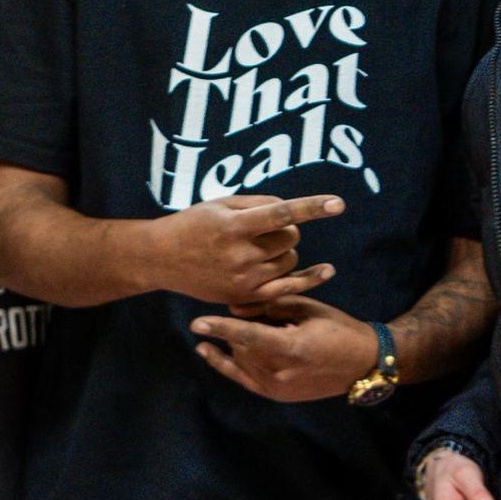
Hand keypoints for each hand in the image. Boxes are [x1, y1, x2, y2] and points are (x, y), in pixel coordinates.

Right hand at [145, 193, 342, 305]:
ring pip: (289, 260)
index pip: (281, 213)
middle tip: (265, 229)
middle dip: (287, 230)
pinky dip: (305, 277)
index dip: (312, 207)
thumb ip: (257, 204)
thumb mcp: (220, 204)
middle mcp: (240, 254)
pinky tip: (327, 271)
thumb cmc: (193, 224)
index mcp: (234, 226)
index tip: (338, 203)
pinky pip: (287, 287)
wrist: (162, 258)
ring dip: (284, 250)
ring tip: (260, 247)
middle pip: (290, 238)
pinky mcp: (244, 296)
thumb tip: (290, 211)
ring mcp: (243, 279)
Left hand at [189, 295, 373, 401]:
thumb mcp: (307, 308)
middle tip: (258, 312)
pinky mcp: (276, 395)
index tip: (196, 322)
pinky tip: (205, 351)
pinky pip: (242, 378)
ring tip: (263, 328)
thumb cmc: (338, 328)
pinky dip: (223, 364)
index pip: (248, 336)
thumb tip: (235, 307)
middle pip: (241, 345)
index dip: (221, 327)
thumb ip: (270, 306)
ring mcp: (277, 387)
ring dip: (240, 341)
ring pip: (241, 359)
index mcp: (292, 348)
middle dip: (240, 326)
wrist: (362, 363)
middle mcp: (281, 372)